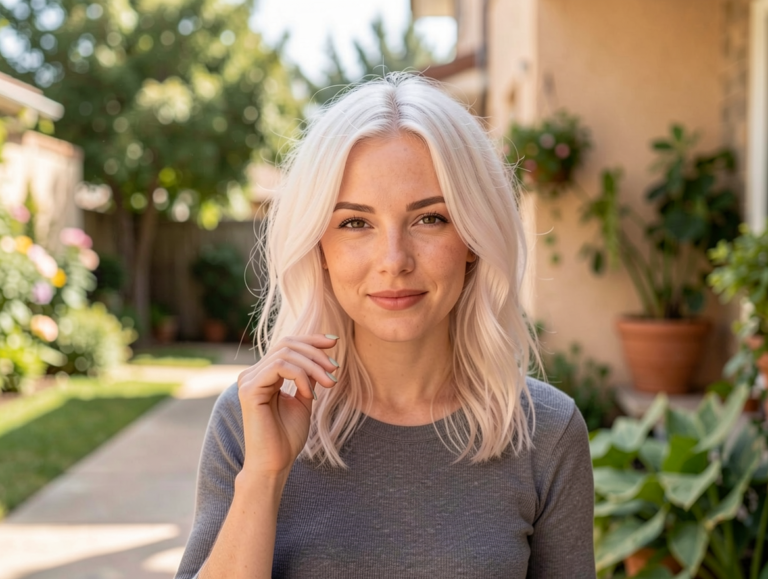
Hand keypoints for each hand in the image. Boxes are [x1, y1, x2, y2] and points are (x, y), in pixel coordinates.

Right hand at [236, 334, 338, 478]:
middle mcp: (252, 374)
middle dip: (316, 353)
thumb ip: (308, 377)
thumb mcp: (303, 399)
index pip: (286, 345)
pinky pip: (279, 367)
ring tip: (329, 383)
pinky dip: (300, 376)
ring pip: (285, 353)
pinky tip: (309, 394)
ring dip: (313, 366)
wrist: (275, 464)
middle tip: (334, 370)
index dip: (311, 339)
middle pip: (287, 344)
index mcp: (263, 375)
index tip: (334, 341)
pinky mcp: (249, 390)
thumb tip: (320, 355)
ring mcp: (248, 380)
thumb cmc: (287, 437)